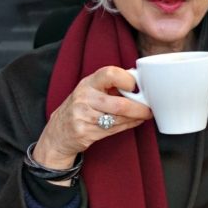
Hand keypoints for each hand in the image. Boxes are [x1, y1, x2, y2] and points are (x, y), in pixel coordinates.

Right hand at [32, 65, 152, 167]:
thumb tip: (140, 83)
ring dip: (136, 118)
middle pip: (119, 104)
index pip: (109, 74)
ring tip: (144, 114)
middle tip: (149, 108)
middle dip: (139, 108)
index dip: (127, 79)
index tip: (136, 86)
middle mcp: (84, 98)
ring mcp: (83, 117)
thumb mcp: (90, 90)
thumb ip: (110, 85)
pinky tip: (134, 121)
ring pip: (118, 119)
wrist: (58, 131)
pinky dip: (128, 125)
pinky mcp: (85, 133)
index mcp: (88, 83)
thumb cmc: (81, 107)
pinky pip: (114, 130)